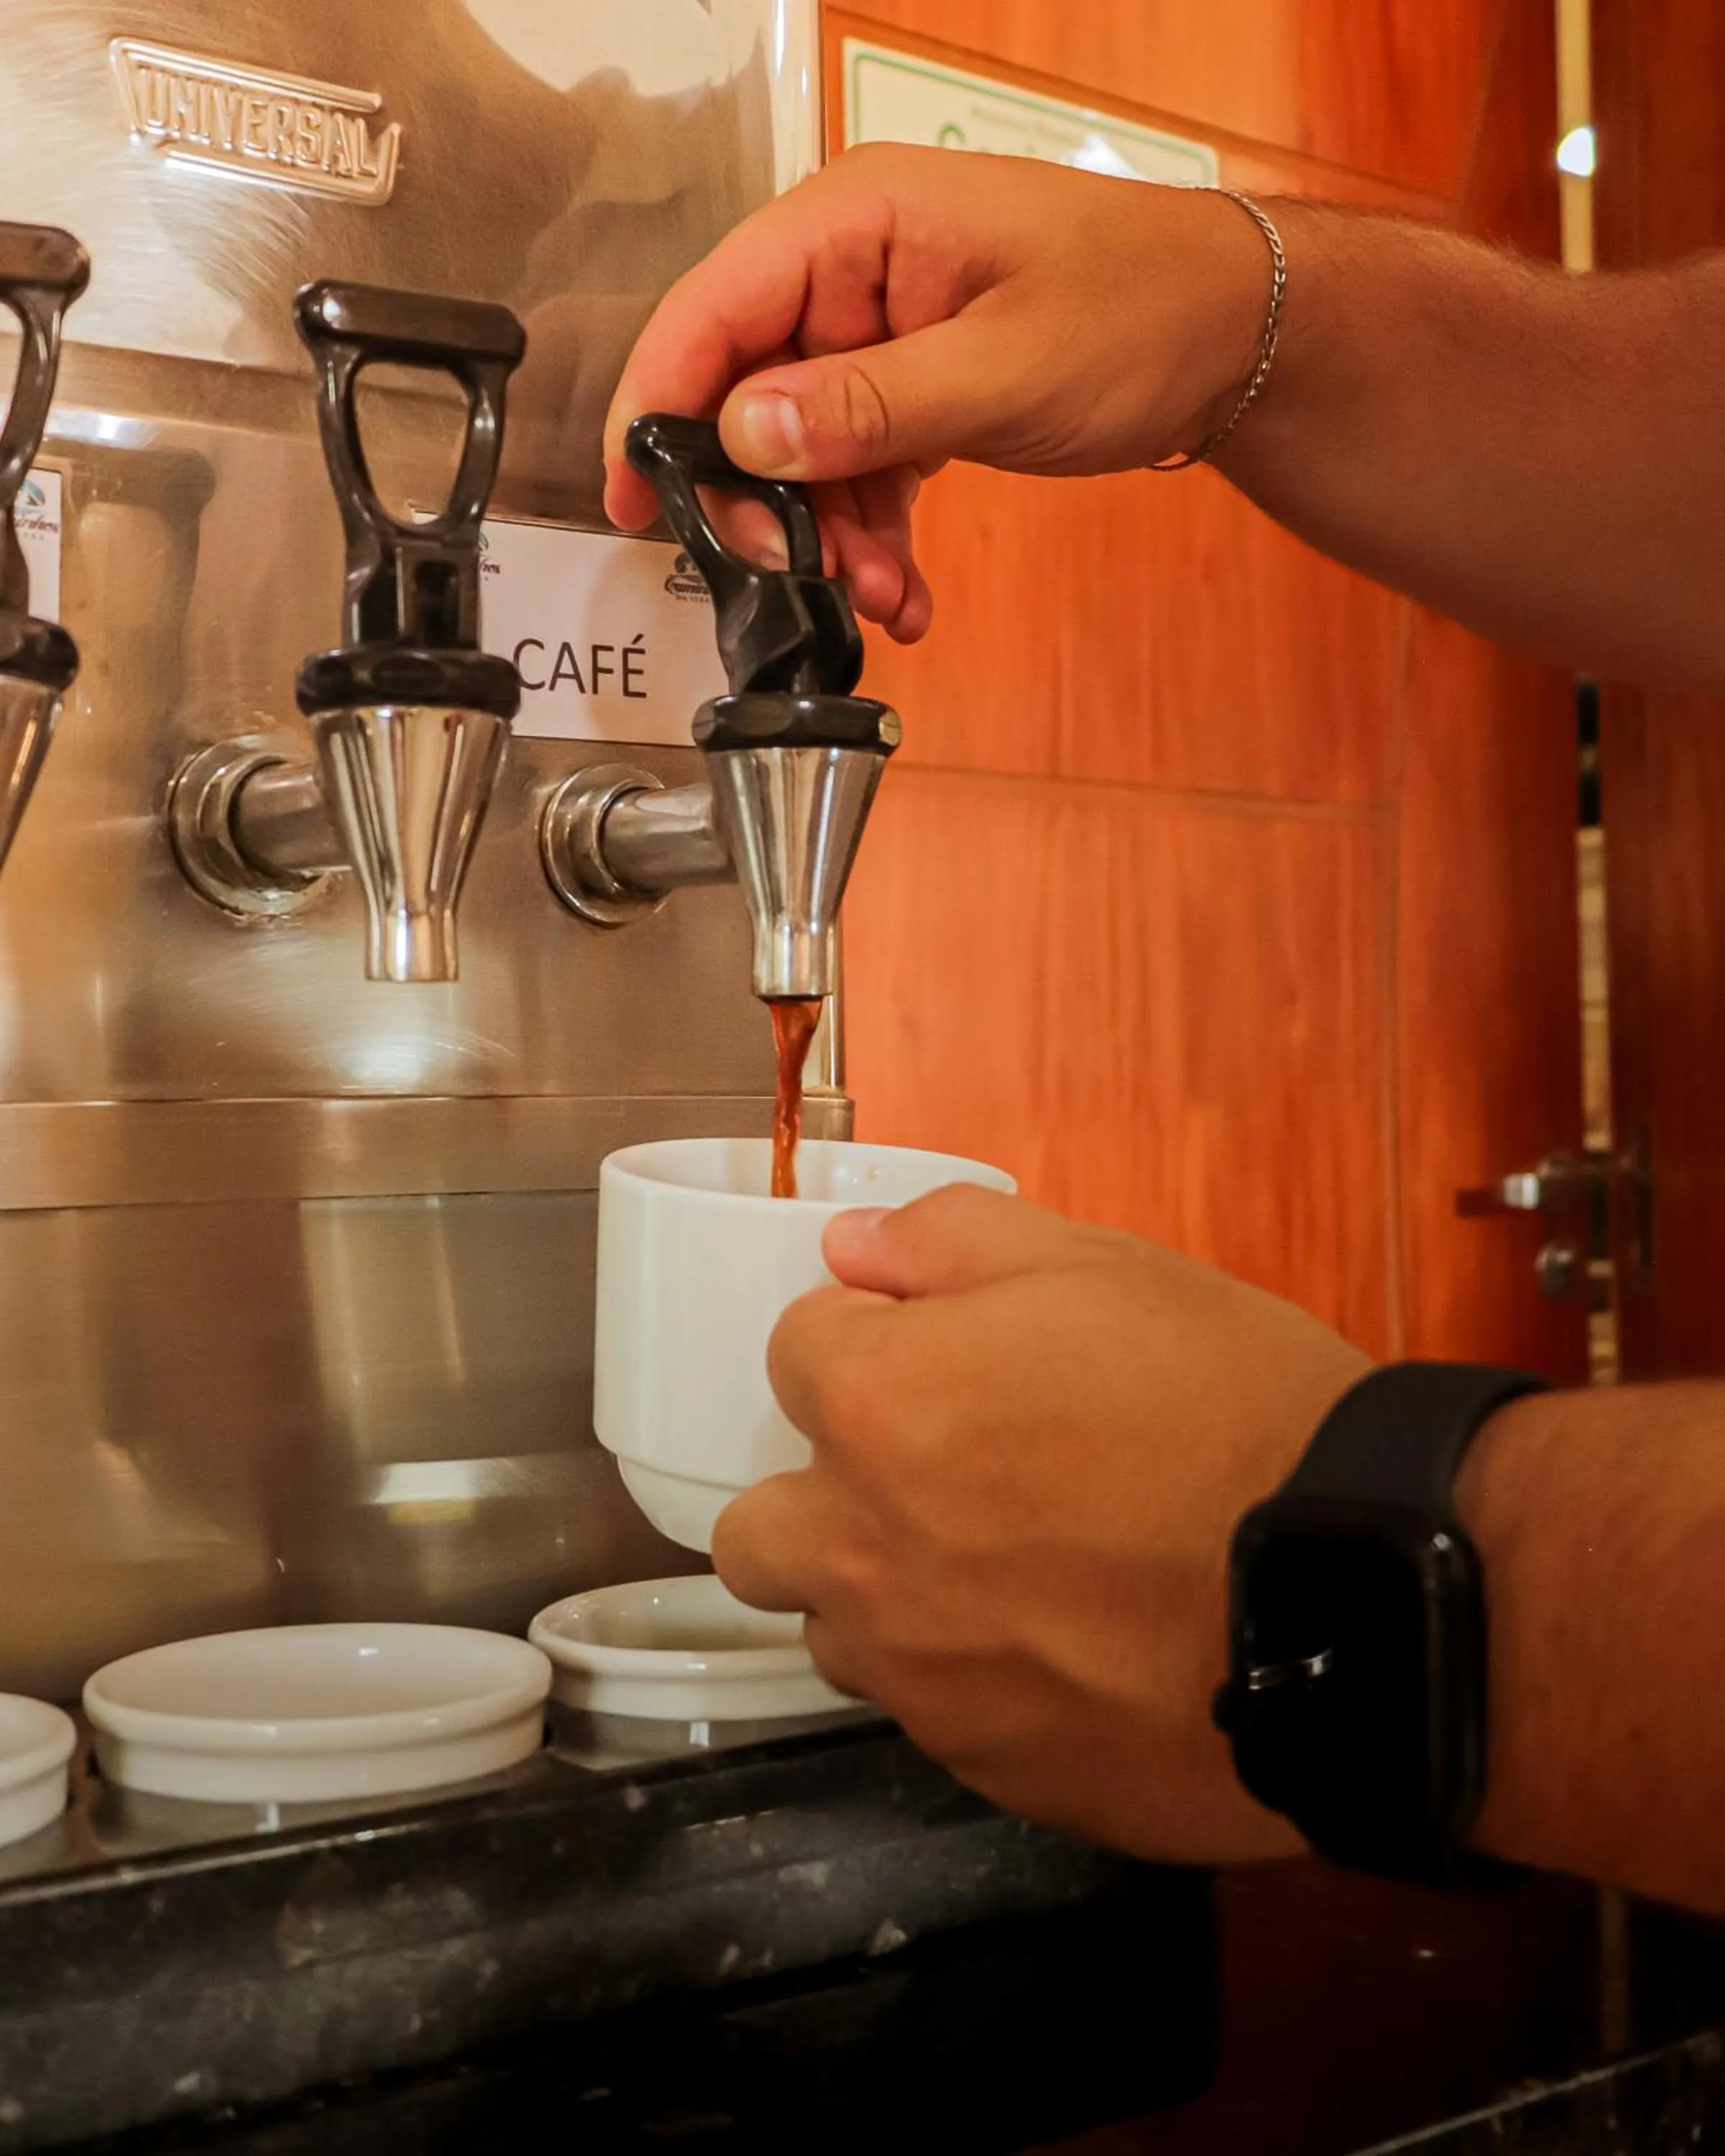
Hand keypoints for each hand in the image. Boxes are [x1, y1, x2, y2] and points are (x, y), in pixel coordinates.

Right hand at [603, 147, 1276, 641]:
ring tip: (880, 600)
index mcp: (856, 222)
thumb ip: (869, 405)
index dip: (658, 403)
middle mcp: (851, 271)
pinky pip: (857, 472)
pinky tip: (903, 596)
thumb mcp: (1002, 367)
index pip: (714, 308)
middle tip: (790, 578)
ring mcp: (878, 334)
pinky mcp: (909, 391)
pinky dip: (871, 540)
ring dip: (828, 541)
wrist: (1237, 334)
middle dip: (763, 502)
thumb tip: (743, 438)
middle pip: (744, 393)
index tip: (635, 498)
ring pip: (801, 452)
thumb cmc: (1141, 309)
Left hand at [713, 1186, 1370, 1864]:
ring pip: (835, 1631)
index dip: (866, 1339)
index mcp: (882, 1408)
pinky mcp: (987, 1766)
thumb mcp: (1109, 1266)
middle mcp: (867, 1551)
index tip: (933, 1350)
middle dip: (819, 1491)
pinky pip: (931, 1712)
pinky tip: (1069, 1644)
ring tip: (1009, 1567)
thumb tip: (855, 1246)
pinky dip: (970, 1676)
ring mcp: (921, 1675)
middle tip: (931, 1472)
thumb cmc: (1240, 1410)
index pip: (792, 1351)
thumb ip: (952, 1241)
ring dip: (883, 1594)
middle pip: (759, 1526)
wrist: (1367, 1597)